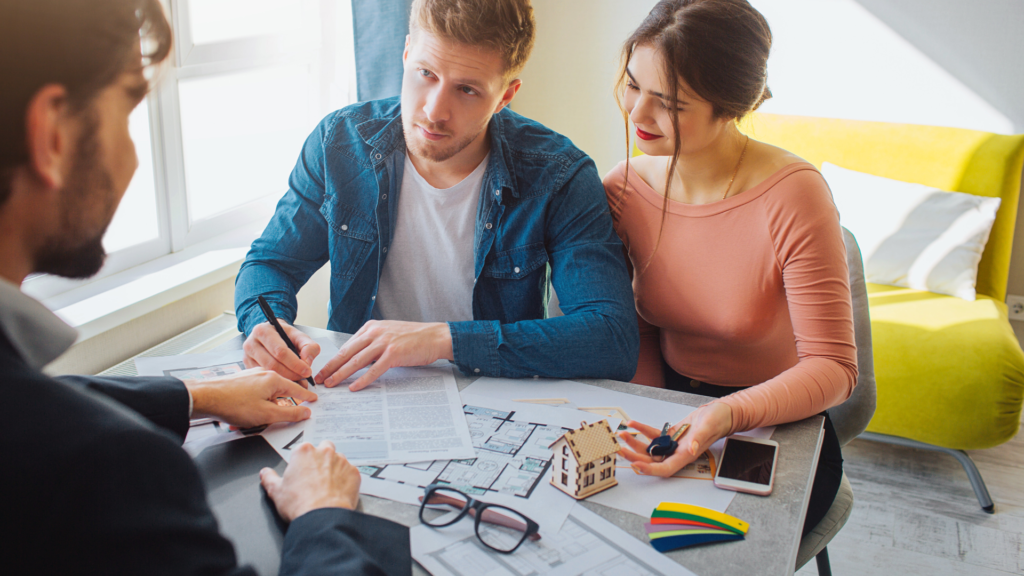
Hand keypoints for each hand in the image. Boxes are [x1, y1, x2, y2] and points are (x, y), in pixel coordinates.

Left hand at [185, 368, 316, 427]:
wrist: (206, 397)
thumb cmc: (234, 404)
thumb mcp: (267, 414)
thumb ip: (289, 414)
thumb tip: (305, 412)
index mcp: (274, 380)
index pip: (297, 388)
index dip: (306, 396)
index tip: (313, 399)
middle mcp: (264, 374)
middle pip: (283, 389)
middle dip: (286, 402)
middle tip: (293, 412)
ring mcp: (252, 377)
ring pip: (268, 392)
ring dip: (269, 405)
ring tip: (263, 418)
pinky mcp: (242, 381)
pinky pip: (257, 393)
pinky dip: (258, 403)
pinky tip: (250, 413)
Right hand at [243, 320, 320, 383]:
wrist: (272, 335)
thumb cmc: (285, 335)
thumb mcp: (299, 336)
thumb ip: (308, 346)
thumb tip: (307, 362)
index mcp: (263, 331)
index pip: (280, 351)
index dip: (295, 364)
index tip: (307, 371)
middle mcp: (251, 343)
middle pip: (272, 364)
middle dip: (291, 374)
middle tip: (303, 378)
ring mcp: (247, 356)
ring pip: (267, 373)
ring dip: (284, 380)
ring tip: (297, 381)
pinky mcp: (247, 366)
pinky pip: (262, 378)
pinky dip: (276, 382)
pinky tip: (286, 382)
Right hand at [260, 440, 359, 521]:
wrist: (322, 517)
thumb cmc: (300, 504)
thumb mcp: (276, 491)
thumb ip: (269, 478)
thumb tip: (265, 473)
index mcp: (304, 452)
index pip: (304, 448)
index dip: (302, 461)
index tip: (302, 471)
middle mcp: (324, 452)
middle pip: (324, 447)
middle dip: (321, 458)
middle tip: (316, 475)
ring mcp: (341, 461)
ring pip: (339, 459)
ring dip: (335, 468)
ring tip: (327, 486)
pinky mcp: (354, 473)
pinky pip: (350, 473)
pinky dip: (346, 480)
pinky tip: (338, 491)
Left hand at [315, 320, 453, 390]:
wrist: (435, 336)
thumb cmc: (414, 337)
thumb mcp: (388, 334)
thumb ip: (372, 344)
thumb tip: (357, 360)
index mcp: (371, 327)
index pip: (346, 345)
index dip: (333, 359)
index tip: (323, 369)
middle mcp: (375, 333)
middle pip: (346, 353)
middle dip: (330, 367)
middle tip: (319, 379)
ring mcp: (384, 343)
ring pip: (356, 361)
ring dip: (341, 374)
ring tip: (331, 384)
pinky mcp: (394, 354)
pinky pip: (373, 370)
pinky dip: (362, 380)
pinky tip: (354, 387)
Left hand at [617, 402, 732, 476]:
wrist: (720, 413)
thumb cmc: (718, 420)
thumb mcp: (709, 426)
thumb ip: (699, 438)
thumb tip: (691, 449)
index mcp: (686, 455)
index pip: (665, 468)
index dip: (650, 470)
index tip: (636, 465)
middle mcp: (678, 453)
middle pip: (653, 461)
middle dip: (635, 457)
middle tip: (620, 450)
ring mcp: (674, 445)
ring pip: (650, 449)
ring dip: (635, 444)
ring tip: (623, 435)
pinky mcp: (671, 436)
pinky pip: (654, 436)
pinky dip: (642, 431)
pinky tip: (633, 425)